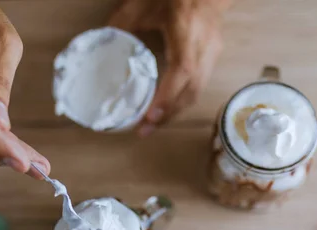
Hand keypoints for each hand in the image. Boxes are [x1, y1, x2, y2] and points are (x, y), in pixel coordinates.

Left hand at [109, 0, 230, 136]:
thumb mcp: (142, 4)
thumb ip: (121, 23)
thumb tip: (101, 45)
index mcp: (186, 29)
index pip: (182, 70)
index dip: (167, 96)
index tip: (150, 116)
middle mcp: (204, 45)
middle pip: (192, 90)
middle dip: (168, 114)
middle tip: (145, 130)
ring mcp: (213, 52)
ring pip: (198, 92)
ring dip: (176, 112)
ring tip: (153, 125)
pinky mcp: (214, 57)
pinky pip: (200, 86)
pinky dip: (182, 101)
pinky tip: (167, 109)